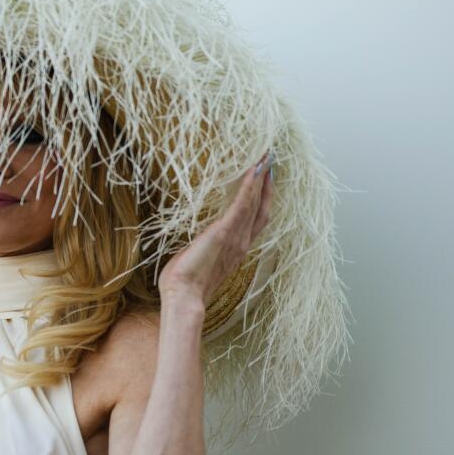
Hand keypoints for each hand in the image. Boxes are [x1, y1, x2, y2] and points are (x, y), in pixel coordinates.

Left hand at [157, 150, 274, 306]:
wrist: (183, 296)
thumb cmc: (186, 283)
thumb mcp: (198, 260)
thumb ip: (203, 248)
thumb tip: (196, 242)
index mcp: (237, 249)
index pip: (256, 218)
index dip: (262, 197)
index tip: (265, 178)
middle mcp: (242, 242)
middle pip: (261, 207)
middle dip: (266, 183)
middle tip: (270, 160)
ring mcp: (236, 237)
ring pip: (254, 202)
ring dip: (260, 178)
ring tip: (265, 158)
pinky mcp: (224, 232)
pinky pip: (242, 204)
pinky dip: (250, 186)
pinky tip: (254, 170)